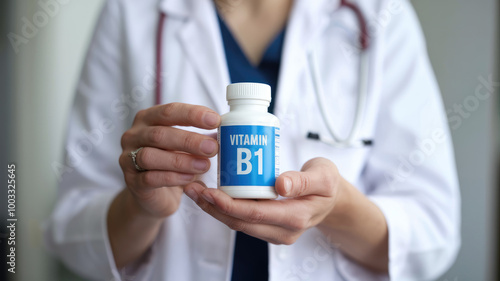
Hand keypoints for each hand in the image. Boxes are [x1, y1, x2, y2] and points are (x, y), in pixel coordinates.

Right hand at [119, 102, 219, 217]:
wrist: (153, 195)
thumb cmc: (172, 162)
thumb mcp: (186, 146)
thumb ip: (202, 136)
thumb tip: (229, 129)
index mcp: (148, 118)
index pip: (169, 111)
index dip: (192, 114)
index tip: (216, 120)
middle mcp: (134, 135)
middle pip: (160, 133)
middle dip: (189, 140)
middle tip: (213, 147)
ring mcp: (128, 158)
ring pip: (152, 156)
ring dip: (181, 160)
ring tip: (205, 165)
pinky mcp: (132, 182)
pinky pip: (150, 178)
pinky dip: (173, 178)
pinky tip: (191, 179)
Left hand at [184, 158, 341, 244]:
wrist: (332, 200)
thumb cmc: (327, 184)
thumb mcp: (323, 176)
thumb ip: (304, 180)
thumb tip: (280, 184)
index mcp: (296, 217)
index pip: (256, 214)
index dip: (230, 205)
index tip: (209, 191)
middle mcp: (283, 231)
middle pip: (241, 222)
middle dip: (213, 207)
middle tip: (193, 187)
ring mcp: (274, 232)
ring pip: (238, 223)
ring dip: (214, 208)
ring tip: (194, 189)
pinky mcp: (268, 227)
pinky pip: (242, 220)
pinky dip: (224, 208)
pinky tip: (209, 194)